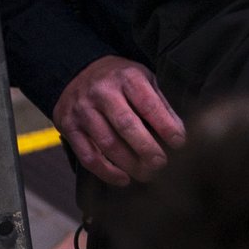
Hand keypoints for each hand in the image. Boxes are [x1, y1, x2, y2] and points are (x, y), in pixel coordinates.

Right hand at [54, 55, 185, 186]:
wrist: (77, 70)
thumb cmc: (119, 79)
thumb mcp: (144, 79)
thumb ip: (160, 104)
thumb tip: (178, 133)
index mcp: (127, 78)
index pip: (148, 105)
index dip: (165, 126)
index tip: (179, 142)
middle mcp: (102, 93)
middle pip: (126, 125)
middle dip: (147, 148)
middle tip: (161, 163)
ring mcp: (83, 110)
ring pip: (107, 143)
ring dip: (130, 164)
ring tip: (147, 174)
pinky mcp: (68, 127)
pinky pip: (88, 155)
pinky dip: (106, 172)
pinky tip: (123, 179)